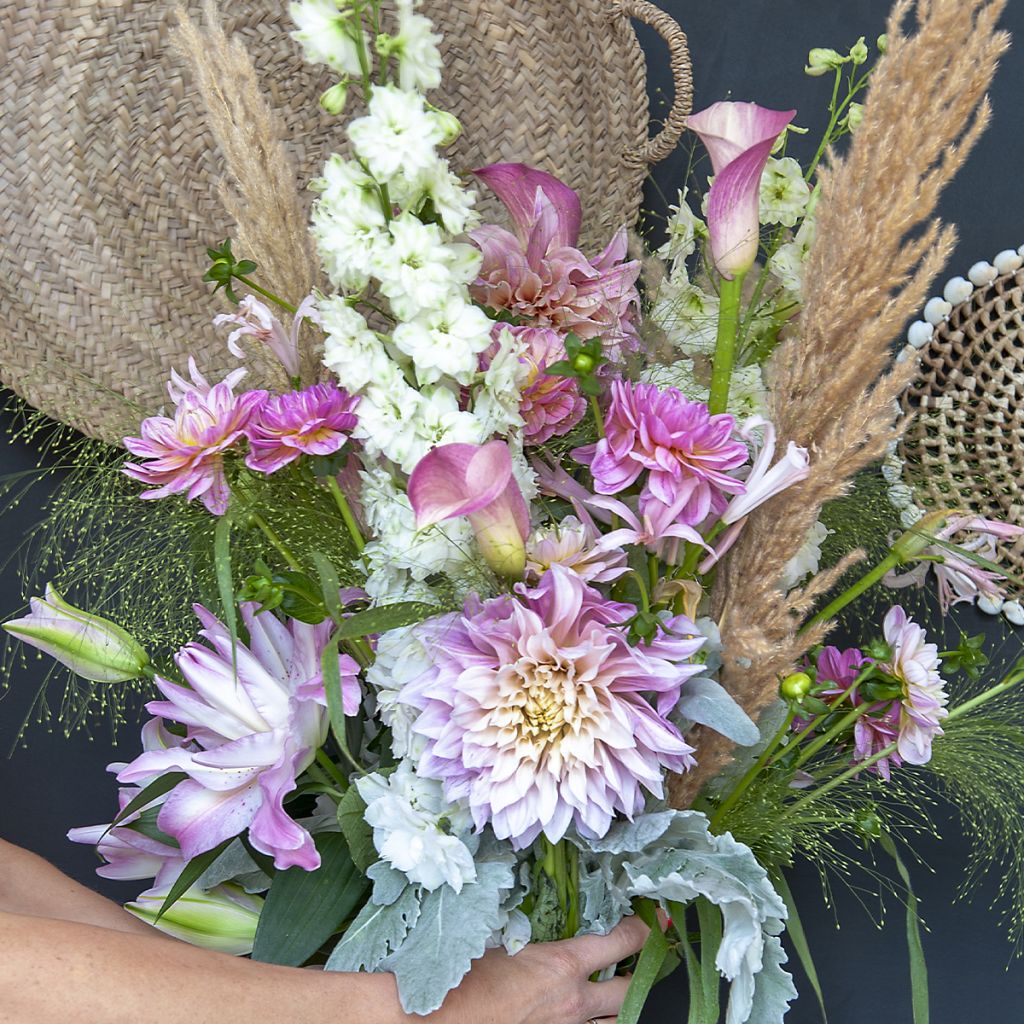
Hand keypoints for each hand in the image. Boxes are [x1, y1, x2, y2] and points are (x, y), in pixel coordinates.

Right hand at [431, 916, 648, 1023]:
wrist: (441, 1020)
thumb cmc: (465, 979)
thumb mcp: (503, 940)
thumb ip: (533, 926)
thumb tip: (542, 905)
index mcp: (563, 966)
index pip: (621, 942)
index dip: (643, 929)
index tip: (651, 919)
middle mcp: (574, 1003)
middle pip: (631, 989)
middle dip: (643, 971)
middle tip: (646, 955)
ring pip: (614, 1020)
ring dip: (621, 1003)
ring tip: (622, 986)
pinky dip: (593, 1022)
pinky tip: (586, 1012)